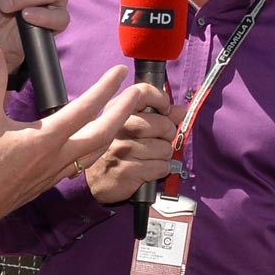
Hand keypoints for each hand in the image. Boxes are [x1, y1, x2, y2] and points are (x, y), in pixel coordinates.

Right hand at [0, 45, 149, 235]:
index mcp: (45, 139)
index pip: (85, 109)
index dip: (106, 88)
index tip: (120, 73)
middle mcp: (57, 158)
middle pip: (103, 134)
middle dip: (124, 112)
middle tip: (138, 95)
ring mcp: (54, 173)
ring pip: (95, 152)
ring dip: (112, 132)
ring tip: (122, 118)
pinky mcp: (47, 183)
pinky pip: (81, 165)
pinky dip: (94, 150)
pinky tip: (90, 145)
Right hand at [83, 85, 176, 203]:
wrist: (94, 181)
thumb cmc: (116, 150)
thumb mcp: (129, 126)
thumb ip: (157, 115)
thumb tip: (181, 111)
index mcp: (115, 110)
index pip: (142, 92)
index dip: (161, 99)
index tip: (165, 110)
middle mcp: (116, 127)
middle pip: (162, 124)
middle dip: (169, 133)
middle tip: (160, 139)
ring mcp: (120, 149)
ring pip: (165, 148)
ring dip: (164, 155)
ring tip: (151, 156)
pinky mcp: (126, 170)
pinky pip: (161, 167)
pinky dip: (162, 169)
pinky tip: (149, 169)